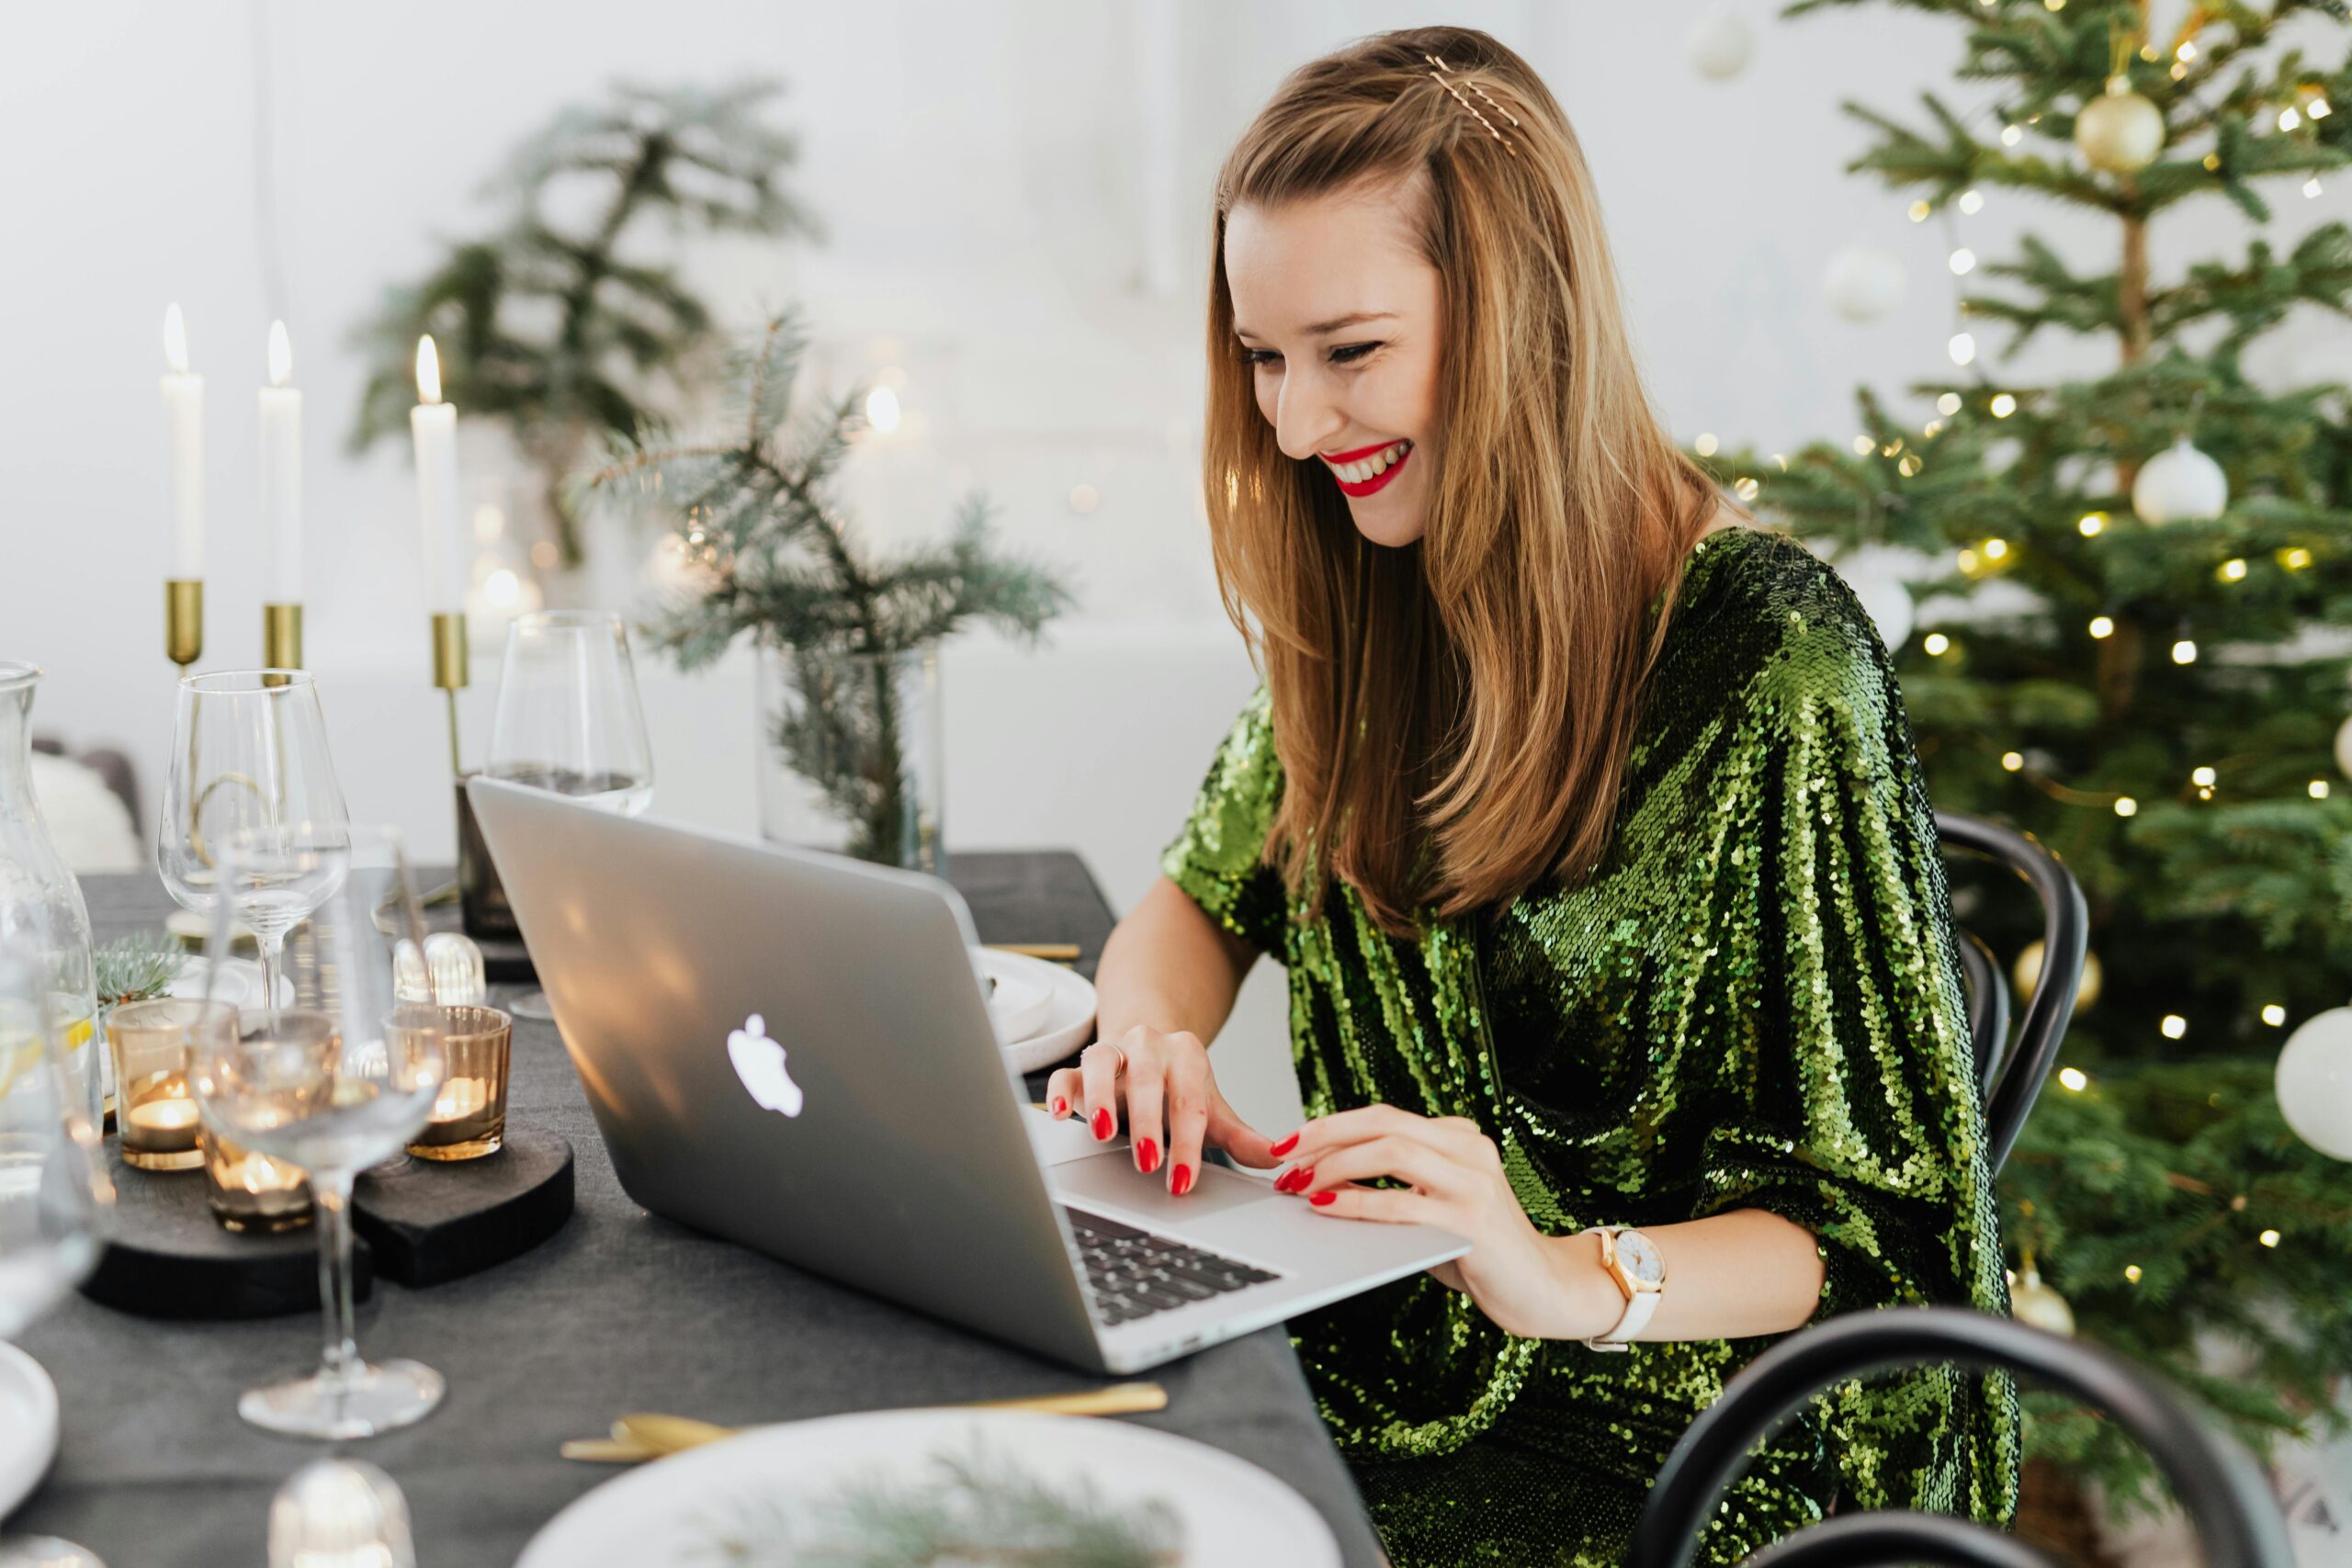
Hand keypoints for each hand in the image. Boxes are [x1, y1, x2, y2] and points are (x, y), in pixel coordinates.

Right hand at [1045, 1025, 1281, 1195]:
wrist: (1148, 1048)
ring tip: (1101, 1133)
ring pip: (1101, 1063)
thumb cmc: (1179, 1087)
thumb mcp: (1211, 1110)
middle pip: (1147, 1080)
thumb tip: (1277, 1160)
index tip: (1182, 1180)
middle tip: (1148, 1162)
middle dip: (1147, 1123)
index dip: (1188, 1143)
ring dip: (1100, 1098)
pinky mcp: (1079, 1067)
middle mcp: (1148, 1045)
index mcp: (1187, 1055)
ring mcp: (1112, 1052)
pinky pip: (1065, 1072)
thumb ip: (1240, 1137)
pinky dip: (1058, 1091)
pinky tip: (1059, 1114)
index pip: (1189, 1102)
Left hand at [1273, 1105, 1617, 1340]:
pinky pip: (1403, 1202)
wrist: (1544, 1290)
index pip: (1383, 1116)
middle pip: (1383, 1122)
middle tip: (1282, 1158)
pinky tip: (1326, 1208)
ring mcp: (1473, 1181)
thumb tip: (1322, 1183)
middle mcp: (1468, 1149)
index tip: (1288, 1143)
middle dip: (1324, 1136)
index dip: (1331, 1126)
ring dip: (1336, 1165)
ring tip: (1300, 1184)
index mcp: (1458, 1138)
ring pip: (1392, 1150)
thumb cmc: (1483, 1252)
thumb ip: (1390, 1190)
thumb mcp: (1432, 1211)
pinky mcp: (1472, 1219)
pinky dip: (1357, 1202)